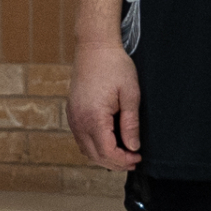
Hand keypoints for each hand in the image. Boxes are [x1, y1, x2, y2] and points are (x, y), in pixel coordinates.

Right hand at [70, 41, 142, 169]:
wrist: (94, 47)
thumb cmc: (114, 66)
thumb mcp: (130, 94)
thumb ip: (130, 124)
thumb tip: (133, 147)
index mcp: (94, 117)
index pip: (107, 152)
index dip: (124, 160)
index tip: (138, 158)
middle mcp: (79, 121)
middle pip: (95, 156)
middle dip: (115, 163)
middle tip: (133, 160)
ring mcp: (73, 117)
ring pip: (86, 150)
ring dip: (104, 156)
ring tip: (123, 153)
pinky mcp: (72, 112)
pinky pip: (81, 138)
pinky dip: (94, 146)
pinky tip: (109, 141)